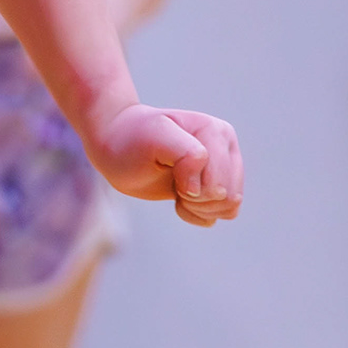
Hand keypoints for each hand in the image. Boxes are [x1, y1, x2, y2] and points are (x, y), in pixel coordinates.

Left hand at [89, 101, 242, 225]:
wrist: (118, 146)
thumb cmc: (133, 141)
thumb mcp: (154, 138)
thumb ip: (185, 153)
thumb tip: (202, 187)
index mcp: (218, 133)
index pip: (217, 183)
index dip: (189, 187)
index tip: (167, 169)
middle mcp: (227, 148)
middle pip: (228, 197)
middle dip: (195, 199)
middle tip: (172, 181)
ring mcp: (226, 167)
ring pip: (229, 208)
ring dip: (198, 207)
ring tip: (177, 188)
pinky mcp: (219, 185)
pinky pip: (222, 214)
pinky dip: (198, 214)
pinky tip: (181, 197)